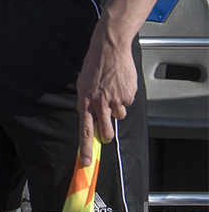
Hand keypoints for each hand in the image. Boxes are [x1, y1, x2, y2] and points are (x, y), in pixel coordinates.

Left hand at [75, 29, 135, 165]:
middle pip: (106, 132)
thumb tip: (87, 115)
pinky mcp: (127, 96)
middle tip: (107, 133)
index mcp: (85, 101)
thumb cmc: (94, 65)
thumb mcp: (83, 84)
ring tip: (111, 91)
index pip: (84, 131)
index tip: (86, 162)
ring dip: (116, 108)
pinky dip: (124, 96)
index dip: (85, 148)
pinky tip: (119, 84)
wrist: (109, 49)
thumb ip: (86, 102)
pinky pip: (126, 103)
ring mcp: (115, 100)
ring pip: (118, 116)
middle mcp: (99, 103)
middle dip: (107, 136)